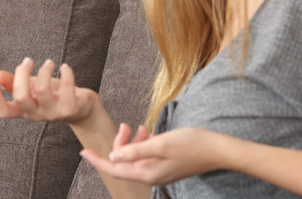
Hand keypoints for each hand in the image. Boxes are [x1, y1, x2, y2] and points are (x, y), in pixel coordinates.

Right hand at [0, 58, 98, 124]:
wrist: (82, 110)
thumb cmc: (54, 96)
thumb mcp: (33, 89)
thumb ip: (15, 83)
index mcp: (25, 110)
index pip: (4, 112)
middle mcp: (37, 114)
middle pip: (22, 97)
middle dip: (22, 73)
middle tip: (28, 61)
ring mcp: (54, 113)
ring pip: (43, 90)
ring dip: (44, 70)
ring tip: (49, 63)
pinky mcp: (70, 108)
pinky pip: (66, 88)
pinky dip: (66, 73)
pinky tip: (65, 67)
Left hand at [80, 126, 225, 185]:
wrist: (218, 149)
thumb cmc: (192, 144)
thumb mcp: (161, 144)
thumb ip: (135, 151)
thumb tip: (114, 157)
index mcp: (148, 173)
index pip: (115, 169)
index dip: (97, 160)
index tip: (83, 151)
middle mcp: (151, 175)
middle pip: (124, 161)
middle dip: (121, 143)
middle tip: (127, 125)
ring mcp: (159, 171)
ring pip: (135, 156)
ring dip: (133, 141)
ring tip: (141, 127)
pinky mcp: (165, 164)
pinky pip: (146, 155)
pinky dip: (144, 143)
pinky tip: (149, 132)